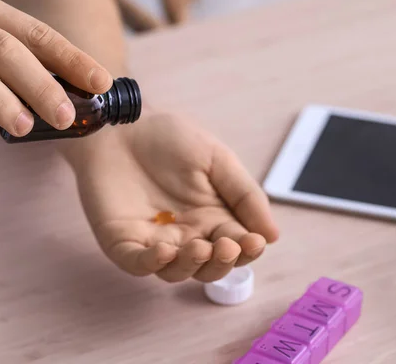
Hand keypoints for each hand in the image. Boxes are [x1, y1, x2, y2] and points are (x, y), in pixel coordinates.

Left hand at [63, 110, 278, 282]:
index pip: (236, 246)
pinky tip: (165, 251)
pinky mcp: (123, 241)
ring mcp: (153, 241)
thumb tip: (273, 235)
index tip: (255, 241)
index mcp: (212, 218)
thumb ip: (244, 194)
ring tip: (200, 247)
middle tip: (228, 246)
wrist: (122, 124)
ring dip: (191, 266)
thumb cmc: (169, 138)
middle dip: (222, 263)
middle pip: (208, 266)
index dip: (247, 249)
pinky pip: (137, 263)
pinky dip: (152, 264)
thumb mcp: (217, 159)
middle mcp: (185, 235)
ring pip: (176, 271)